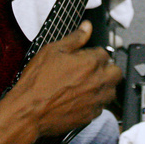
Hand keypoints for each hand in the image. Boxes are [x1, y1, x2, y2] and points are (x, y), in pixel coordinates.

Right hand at [11, 22, 122, 136]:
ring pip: (111, 91)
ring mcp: (96, 100)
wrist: (28, 111)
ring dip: (104, 86)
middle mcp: (98, 82)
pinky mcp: (90, 116)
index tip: (86, 57)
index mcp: (91, 63)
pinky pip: (101, 107)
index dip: (95, 54)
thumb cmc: (37, 81)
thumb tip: (87, 26)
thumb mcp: (52, 51)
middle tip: (92, 70)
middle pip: (116, 72)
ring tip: (87, 85)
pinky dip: (95, 102)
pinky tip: (81, 99)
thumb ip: (74, 38)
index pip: (106, 53)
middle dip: (107, 69)